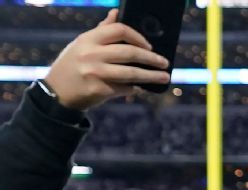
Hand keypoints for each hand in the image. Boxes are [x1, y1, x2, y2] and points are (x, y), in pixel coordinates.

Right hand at [43, 10, 171, 111]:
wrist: (57, 92)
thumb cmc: (74, 64)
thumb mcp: (82, 44)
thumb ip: (101, 30)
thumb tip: (116, 12)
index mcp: (88, 39)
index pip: (119, 29)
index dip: (138, 36)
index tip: (149, 45)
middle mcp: (91, 54)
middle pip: (130, 52)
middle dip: (152, 58)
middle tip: (164, 63)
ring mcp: (95, 73)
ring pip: (132, 73)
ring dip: (152, 76)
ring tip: (164, 77)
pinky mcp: (99, 90)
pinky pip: (126, 88)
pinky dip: (135, 88)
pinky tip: (141, 87)